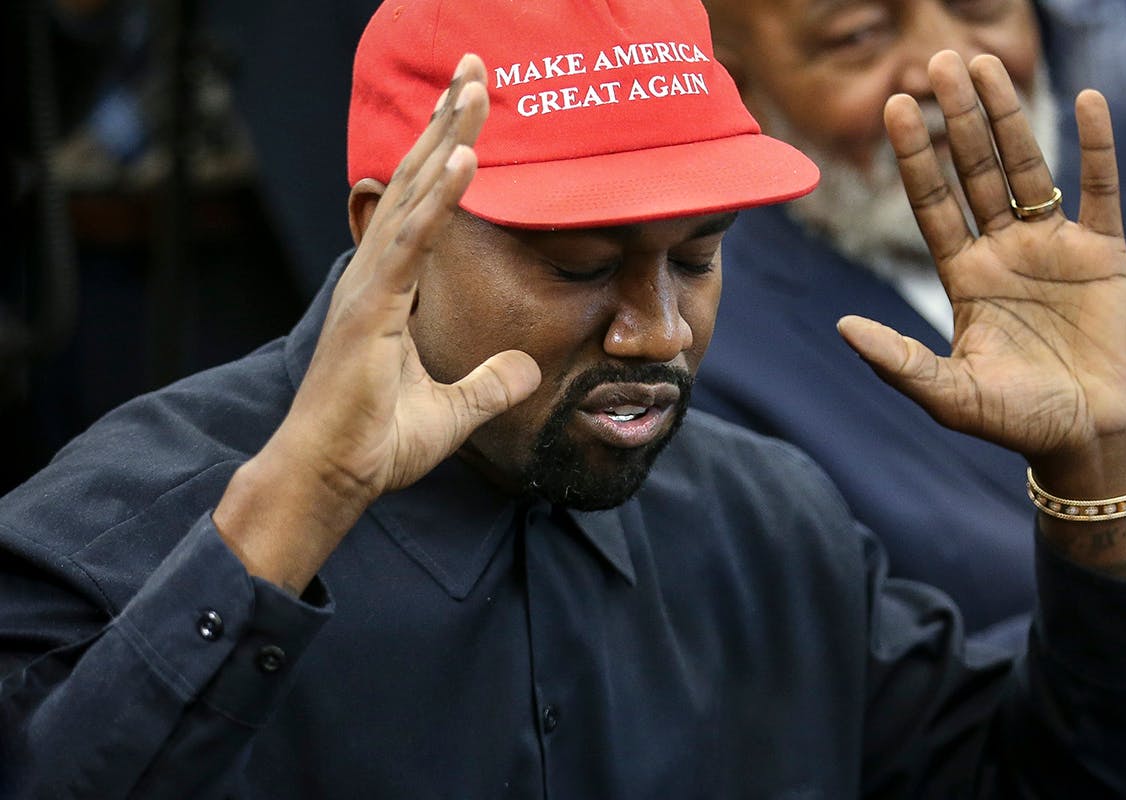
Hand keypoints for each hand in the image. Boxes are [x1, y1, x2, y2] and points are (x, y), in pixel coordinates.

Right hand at [214, 55, 540, 590]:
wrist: (332, 478)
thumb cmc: (374, 443)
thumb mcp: (453, 412)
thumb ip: (489, 384)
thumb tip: (528, 371)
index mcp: (388, 288)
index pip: (423, 206)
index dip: (448, 154)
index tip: (474, 106)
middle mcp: (375, 274)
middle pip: (415, 181)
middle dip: (447, 121)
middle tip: (477, 66)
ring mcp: (369, 287)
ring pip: (411, 195)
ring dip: (445, 137)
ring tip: (476, 86)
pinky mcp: (371, 309)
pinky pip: (411, 242)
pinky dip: (437, 198)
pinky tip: (464, 157)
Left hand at [838, 51, 1125, 466]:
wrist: (1085, 439)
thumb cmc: (1014, 420)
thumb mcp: (949, 394)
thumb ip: (898, 361)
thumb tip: (842, 326)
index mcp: (962, 276)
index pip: (932, 203)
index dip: (915, 155)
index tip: (895, 107)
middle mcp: (1001, 251)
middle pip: (975, 171)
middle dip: (957, 118)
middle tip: (938, 62)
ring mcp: (1052, 248)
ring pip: (1028, 168)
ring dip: (1009, 117)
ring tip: (988, 63)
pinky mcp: (1103, 255)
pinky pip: (1100, 190)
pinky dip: (1096, 148)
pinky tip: (1088, 102)